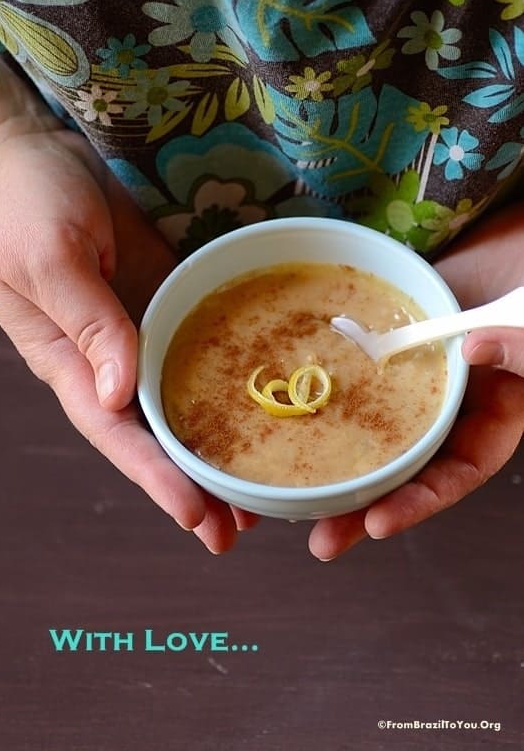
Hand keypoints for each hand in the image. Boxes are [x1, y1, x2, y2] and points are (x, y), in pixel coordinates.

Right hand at [0, 126, 257, 552]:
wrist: (31, 146)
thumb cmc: (22, 199)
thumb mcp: (50, 258)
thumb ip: (88, 324)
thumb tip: (124, 395)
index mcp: (68, 359)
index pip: (116, 432)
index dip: (155, 477)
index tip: (197, 518)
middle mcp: (104, 358)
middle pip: (152, 434)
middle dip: (192, 484)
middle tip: (241, 530)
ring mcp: (135, 330)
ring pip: (178, 403)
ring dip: (214, 448)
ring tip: (258, 492)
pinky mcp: (162, 298)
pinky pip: (196, 348)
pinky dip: (224, 385)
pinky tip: (257, 408)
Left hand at [308, 203, 523, 559]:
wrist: (508, 249)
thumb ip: (519, 346)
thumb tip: (474, 352)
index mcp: (490, 418)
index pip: (457, 473)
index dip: (420, 503)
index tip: (378, 524)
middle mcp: (447, 411)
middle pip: (405, 469)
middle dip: (364, 506)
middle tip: (321, 540)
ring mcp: (413, 386)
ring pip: (372, 433)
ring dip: (334, 466)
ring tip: (288, 504)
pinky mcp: (387, 355)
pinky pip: (355, 384)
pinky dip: (327, 405)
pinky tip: (292, 421)